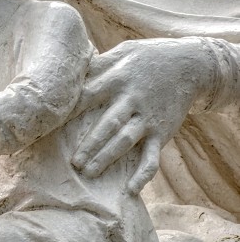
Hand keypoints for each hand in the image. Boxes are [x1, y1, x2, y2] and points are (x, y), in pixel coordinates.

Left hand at [71, 38, 213, 192]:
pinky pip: (152, 156)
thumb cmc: (147, 57)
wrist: (191, 65)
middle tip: (72, 162)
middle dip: (89, 144)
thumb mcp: (122, 52)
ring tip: (89, 173)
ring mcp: (147, 118)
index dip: (69, 109)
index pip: (88, 95)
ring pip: (125, 141)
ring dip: (107, 157)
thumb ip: (97, 64)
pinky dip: (144, 174)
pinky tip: (132, 189)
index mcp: (117, 78)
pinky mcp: (161, 132)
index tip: (50, 124)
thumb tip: (67, 72)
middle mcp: (132, 99)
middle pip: (107, 124)